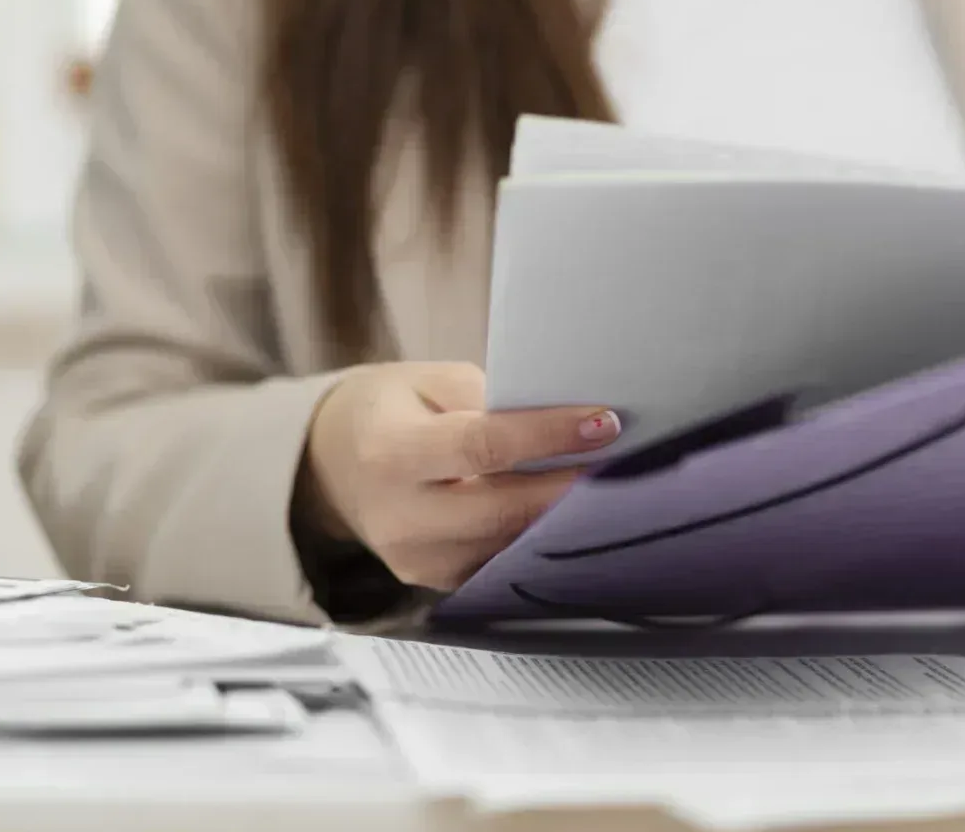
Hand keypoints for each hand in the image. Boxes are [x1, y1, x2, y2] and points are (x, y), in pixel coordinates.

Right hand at [301, 362, 619, 590]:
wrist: (333, 465)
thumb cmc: (391, 411)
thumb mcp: (429, 381)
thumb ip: (491, 399)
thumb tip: (567, 418)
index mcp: (390, 452)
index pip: (481, 447)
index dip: (548, 436)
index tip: (605, 423)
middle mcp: (399, 517)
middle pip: (504, 508)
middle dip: (572, 487)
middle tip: (632, 461)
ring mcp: (416, 560)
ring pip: (509, 543)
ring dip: (565, 517)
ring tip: (617, 484)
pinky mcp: (436, 582)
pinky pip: (501, 561)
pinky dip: (540, 538)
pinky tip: (578, 514)